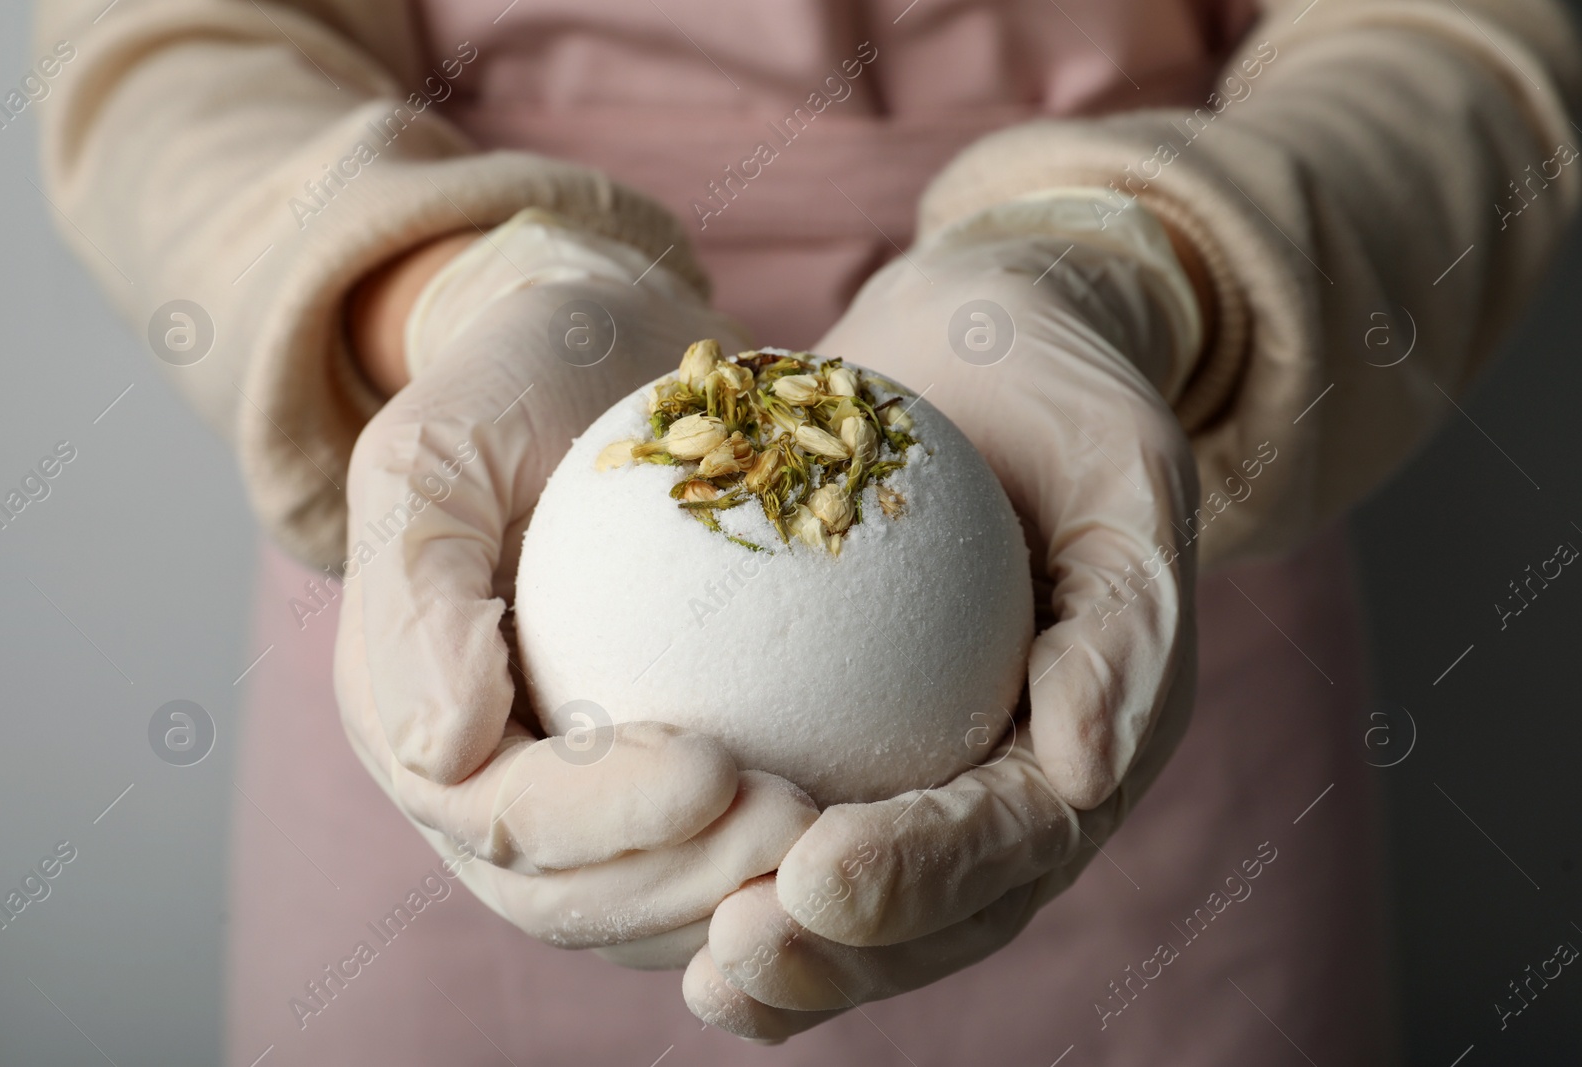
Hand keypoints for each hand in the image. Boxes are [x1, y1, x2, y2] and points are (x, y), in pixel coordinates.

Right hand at [334, 212, 817, 966]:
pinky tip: (869, 819)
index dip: (605, 818)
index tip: (716, 765)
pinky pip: (712, 850)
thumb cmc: (511, 384)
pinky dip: (777, 858)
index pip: (504, 816)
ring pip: (646, 905)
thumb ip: (419, 585)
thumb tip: (443, 751)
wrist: (594, 358)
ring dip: (739, 892)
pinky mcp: (650, 782)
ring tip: (840, 833)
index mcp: (412, 727)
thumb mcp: (439, 443)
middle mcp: (483, 787)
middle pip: (572, 896)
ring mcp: (569, 798)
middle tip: (804, 824)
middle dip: (686, 882)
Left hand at [685, 196, 1202, 1038]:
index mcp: (1098, 736)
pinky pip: (794, 815)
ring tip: (697, 967)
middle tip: (729, 957)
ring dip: (784, 947)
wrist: (978, 342)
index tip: (817, 879)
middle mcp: (1017, 776)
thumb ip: (1126, 611)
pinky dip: (727, 862)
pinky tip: (642, 874)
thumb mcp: (1120, 460)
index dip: (927, 879)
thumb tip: (1085, 771)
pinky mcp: (857, 736)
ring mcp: (935, 763)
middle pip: (942, 912)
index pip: (1018, 839)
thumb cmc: (1053, 383)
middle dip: (843, 955)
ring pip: (864, 896)